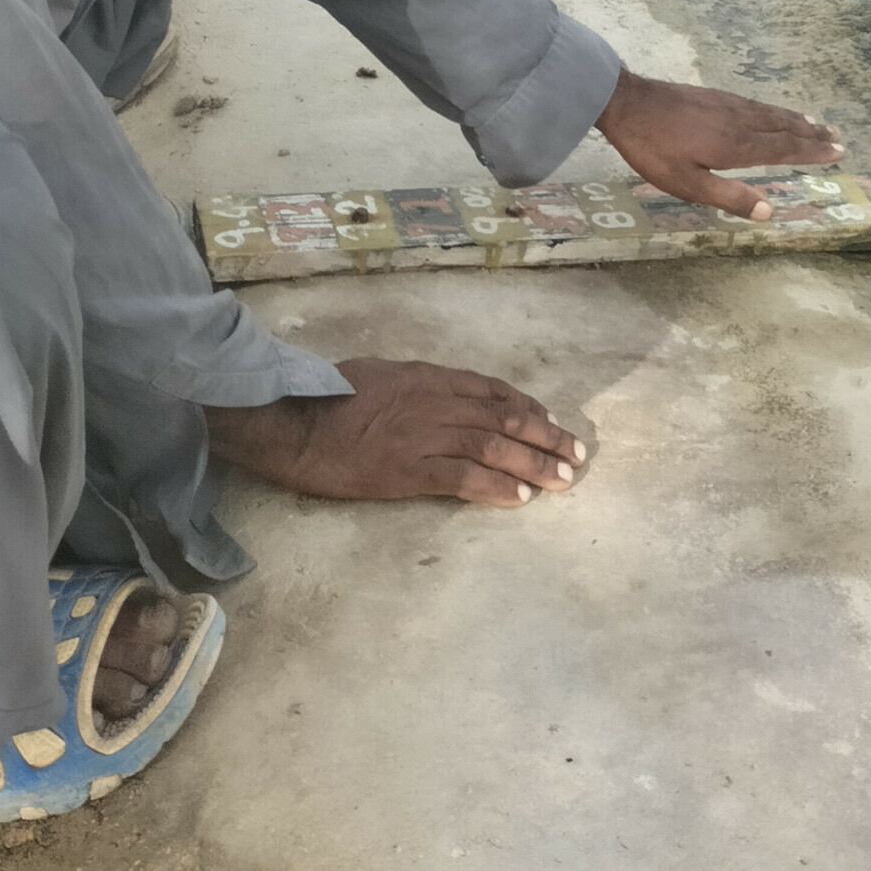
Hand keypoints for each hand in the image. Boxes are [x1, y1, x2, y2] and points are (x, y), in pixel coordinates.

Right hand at [205, 356, 586, 507]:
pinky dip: (495, 487)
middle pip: (502, 418)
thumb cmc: (328, 395)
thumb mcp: (380, 372)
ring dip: (533, 464)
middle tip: (576, 453)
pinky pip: (462, 478)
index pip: (490, 390)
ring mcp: (422, 436)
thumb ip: (416, 384)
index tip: (549, 421)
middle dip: (545, 436)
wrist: (294, 424)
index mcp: (426, 376)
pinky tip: (519, 497)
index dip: (526, 406)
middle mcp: (433, 401)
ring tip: (562, 479)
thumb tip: (443, 394)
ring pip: (492, 447)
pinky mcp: (408, 471)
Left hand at [598, 66, 844, 219]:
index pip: (785, 148)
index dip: (813, 151)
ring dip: (796, 119)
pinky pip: (756, 104)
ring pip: (771, 113)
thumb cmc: (654, 149)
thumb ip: (729, 197)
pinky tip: (771, 111)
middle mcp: (740, 120)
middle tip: (838, 136)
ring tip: (816, 121)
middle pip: (784, 127)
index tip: (839, 151)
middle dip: (812, 134)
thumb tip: (770, 211)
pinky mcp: (714, 96)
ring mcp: (727, 104)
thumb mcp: (688, 184)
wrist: (626, 103)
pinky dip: (774, 109)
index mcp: (738, 145)